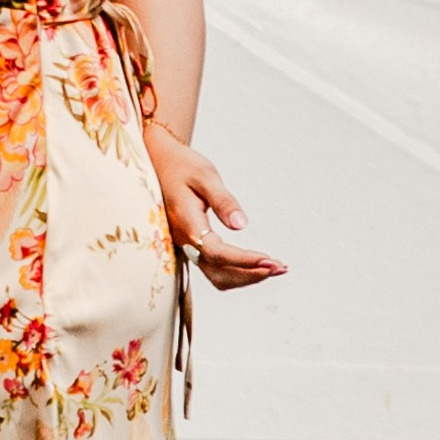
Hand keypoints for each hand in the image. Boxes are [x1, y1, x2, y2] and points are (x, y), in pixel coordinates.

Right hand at [149, 120, 281, 290]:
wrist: (158, 162)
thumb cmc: (182, 165)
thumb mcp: (205, 174)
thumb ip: (223, 200)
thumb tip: (241, 224)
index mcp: (187, 223)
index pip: (217, 253)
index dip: (244, 260)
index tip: (270, 260)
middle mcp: (184, 241)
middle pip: (219, 273)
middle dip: (251, 274)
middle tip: (281, 267)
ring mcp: (186, 246)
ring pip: (217, 276)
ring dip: (247, 277)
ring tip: (275, 268)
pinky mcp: (192, 246)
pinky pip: (215, 269)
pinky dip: (238, 271)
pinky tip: (256, 264)